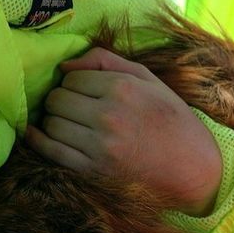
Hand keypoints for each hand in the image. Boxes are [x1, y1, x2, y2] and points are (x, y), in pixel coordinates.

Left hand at [26, 48, 221, 215]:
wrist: (193, 167)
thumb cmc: (172, 121)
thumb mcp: (151, 82)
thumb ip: (108, 62)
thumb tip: (64, 64)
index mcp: (124, 89)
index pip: (72, 77)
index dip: (75, 83)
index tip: (87, 92)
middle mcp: (109, 115)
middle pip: (56, 99)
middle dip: (62, 100)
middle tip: (77, 108)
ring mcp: (100, 145)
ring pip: (51, 123)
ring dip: (55, 121)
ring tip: (72, 124)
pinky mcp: (93, 170)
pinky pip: (50, 150)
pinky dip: (39, 140)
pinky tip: (39, 134)